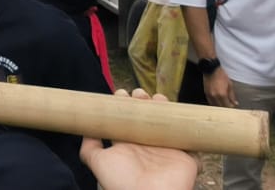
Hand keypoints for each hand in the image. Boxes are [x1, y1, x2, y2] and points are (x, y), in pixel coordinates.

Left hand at [80, 90, 199, 189]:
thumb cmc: (121, 181)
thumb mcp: (98, 161)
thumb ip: (89, 147)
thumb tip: (85, 128)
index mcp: (128, 145)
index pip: (126, 118)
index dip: (124, 104)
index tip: (121, 94)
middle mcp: (147, 145)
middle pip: (147, 116)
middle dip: (143, 101)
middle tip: (139, 94)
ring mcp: (166, 149)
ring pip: (167, 121)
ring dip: (163, 107)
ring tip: (157, 98)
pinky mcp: (185, 156)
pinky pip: (189, 137)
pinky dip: (186, 124)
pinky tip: (176, 111)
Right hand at [203, 67, 236, 107]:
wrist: (211, 69)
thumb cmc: (222, 76)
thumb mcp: (229, 84)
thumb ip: (232, 95)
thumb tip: (235, 103)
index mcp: (222, 94)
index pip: (227, 106)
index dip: (231, 107)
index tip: (233, 105)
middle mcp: (215, 97)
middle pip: (221, 107)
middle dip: (226, 107)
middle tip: (229, 105)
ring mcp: (209, 96)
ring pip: (215, 106)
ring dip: (220, 106)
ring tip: (224, 104)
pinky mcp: (206, 94)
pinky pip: (210, 102)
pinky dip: (214, 103)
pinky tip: (218, 102)